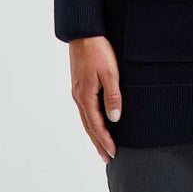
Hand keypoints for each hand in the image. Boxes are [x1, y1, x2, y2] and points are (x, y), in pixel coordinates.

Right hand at [69, 35, 120, 162]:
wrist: (84, 33)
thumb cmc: (98, 51)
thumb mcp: (110, 73)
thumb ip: (112, 96)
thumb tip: (114, 119)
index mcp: (85, 96)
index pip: (96, 125)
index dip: (105, 140)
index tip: (113, 153)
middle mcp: (79, 96)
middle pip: (88, 126)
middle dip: (98, 143)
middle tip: (107, 158)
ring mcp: (77, 91)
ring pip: (85, 119)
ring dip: (94, 134)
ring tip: (102, 146)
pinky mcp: (79, 85)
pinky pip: (85, 109)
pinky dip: (91, 121)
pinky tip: (96, 123)